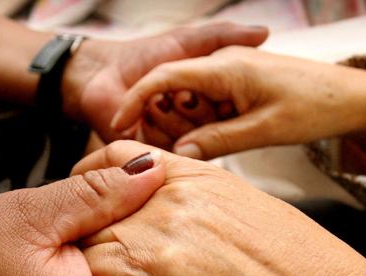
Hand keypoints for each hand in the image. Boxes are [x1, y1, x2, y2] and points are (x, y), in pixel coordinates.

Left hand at [61, 24, 267, 143]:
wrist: (101, 70)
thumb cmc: (144, 53)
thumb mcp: (187, 41)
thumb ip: (223, 36)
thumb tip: (264, 32)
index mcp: (210, 102)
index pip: (232, 113)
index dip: (224, 103)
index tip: (213, 91)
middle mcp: (196, 124)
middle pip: (210, 132)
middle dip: (193, 110)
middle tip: (177, 95)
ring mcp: (174, 140)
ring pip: (186, 143)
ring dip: (169, 118)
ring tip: (155, 102)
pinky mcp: (152, 152)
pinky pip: (161, 151)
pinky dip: (150, 130)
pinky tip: (138, 117)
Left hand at [73, 141, 365, 275]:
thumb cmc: (306, 271)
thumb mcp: (249, 215)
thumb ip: (201, 205)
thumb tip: (172, 210)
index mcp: (201, 176)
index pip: (121, 157)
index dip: (93, 175)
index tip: (88, 198)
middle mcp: (176, 193)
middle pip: (99, 201)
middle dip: (91, 230)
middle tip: (101, 258)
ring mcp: (163, 228)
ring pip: (93, 238)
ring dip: (98, 264)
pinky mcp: (155, 271)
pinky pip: (99, 271)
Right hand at [111, 48, 365, 159]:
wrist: (353, 95)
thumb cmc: (315, 106)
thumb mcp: (264, 129)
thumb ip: (218, 141)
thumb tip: (179, 155)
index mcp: (225, 67)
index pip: (164, 77)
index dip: (135, 100)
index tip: (117, 125)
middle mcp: (222, 64)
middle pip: (173, 93)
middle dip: (172, 122)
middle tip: (194, 147)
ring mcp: (230, 72)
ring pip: (190, 101)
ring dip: (193, 125)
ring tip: (223, 140)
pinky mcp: (238, 83)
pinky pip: (208, 104)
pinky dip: (208, 123)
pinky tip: (227, 136)